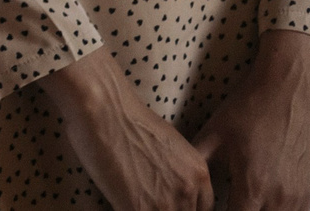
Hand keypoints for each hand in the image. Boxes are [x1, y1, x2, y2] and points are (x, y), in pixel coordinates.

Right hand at [41, 48, 211, 210]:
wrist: (105, 109)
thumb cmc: (127, 116)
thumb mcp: (169, 142)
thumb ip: (176, 169)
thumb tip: (164, 182)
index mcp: (199, 173)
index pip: (204, 209)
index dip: (184, 208)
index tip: (169, 204)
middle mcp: (188, 190)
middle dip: (166, 209)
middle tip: (149, 201)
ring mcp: (165, 203)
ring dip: (145, 210)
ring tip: (132, 199)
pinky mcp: (138, 209)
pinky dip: (125, 209)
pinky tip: (117, 201)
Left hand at [191, 30, 309, 210]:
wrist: (287, 92)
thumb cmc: (246, 111)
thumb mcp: (212, 135)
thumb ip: (197, 165)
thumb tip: (179, 181)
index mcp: (252, 187)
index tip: (209, 210)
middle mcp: (278, 198)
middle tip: (228, 204)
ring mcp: (297, 196)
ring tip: (243, 204)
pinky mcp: (308, 190)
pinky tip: (262, 205)